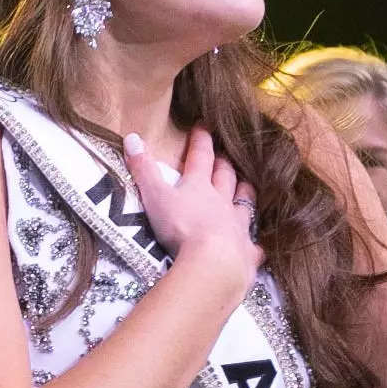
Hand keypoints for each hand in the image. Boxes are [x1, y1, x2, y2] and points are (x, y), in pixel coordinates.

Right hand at [124, 125, 260, 289]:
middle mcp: (221, 201)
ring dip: (244, 192)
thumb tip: (132, 136)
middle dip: (224, 164)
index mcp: (198, 186)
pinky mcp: (245, 251)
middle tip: (224, 155)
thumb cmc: (181, 227)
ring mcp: (236, 225)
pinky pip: (252, 245)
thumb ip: (143, 170)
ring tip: (245, 186)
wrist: (214, 261)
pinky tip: (255, 246)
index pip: (200, 157)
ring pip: (244, 203)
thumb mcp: (155, 197)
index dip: (201, 141)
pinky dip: (253, 243)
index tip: (203, 125)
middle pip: (225, 177)